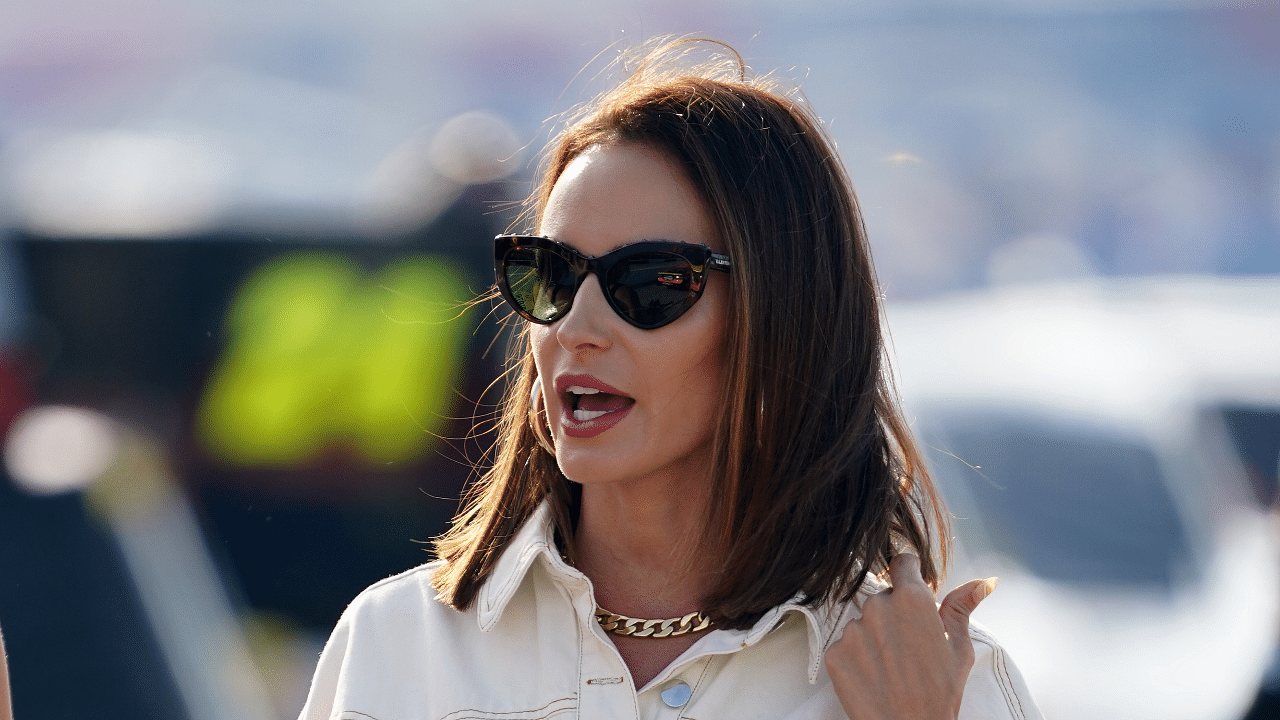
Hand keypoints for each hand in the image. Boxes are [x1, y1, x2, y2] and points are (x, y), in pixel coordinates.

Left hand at [823, 553, 996, 719]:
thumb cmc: (941, 692)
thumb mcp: (960, 648)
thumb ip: (962, 607)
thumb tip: (986, 582)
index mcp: (912, 599)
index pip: (902, 562)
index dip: (910, 575)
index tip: (913, 590)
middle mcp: (878, 607)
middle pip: (883, 596)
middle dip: (894, 613)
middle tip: (909, 646)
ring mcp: (853, 630)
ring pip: (863, 621)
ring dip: (874, 636)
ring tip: (893, 666)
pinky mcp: (835, 652)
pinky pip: (845, 644)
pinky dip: (857, 657)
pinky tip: (875, 675)